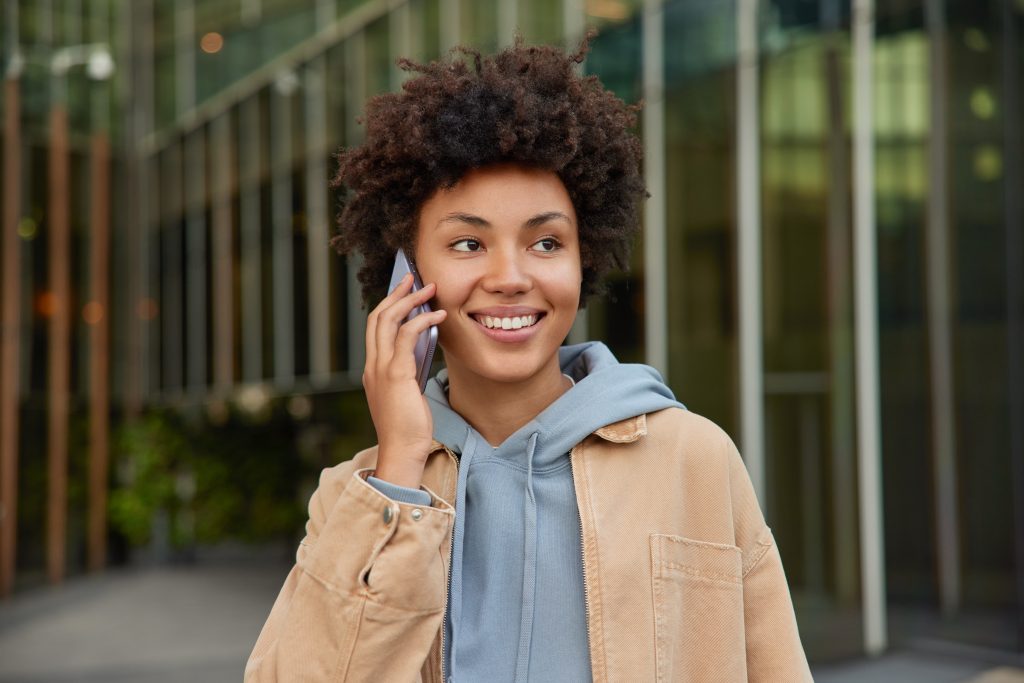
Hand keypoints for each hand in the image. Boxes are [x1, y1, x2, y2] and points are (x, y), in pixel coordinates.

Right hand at [362, 273, 446, 488]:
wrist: (402, 451)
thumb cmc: (408, 428)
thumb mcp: (407, 394)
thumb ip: (409, 371)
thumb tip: (423, 348)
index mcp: (373, 370)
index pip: (375, 329)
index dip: (388, 306)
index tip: (404, 292)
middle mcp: (372, 366)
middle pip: (377, 317)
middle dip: (396, 294)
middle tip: (413, 278)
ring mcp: (380, 369)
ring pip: (388, 321)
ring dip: (409, 301)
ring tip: (428, 288)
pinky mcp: (395, 374)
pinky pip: (406, 336)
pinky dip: (422, 320)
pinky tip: (438, 315)